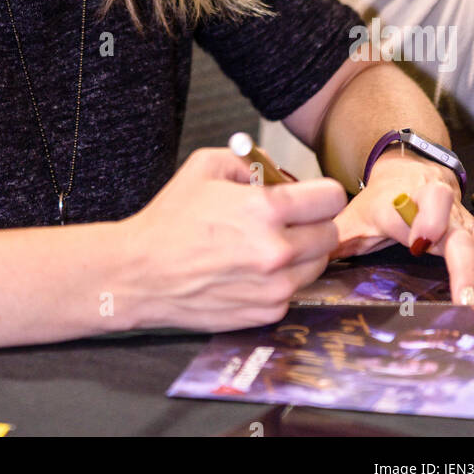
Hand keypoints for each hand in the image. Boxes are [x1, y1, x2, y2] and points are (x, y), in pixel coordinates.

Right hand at [120, 147, 345, 331]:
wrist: (142, 273)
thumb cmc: (170, 220)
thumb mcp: (205, 166)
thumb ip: (250, 160)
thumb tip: (279, 174)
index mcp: (265, 209)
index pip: (331, 198)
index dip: (321, 193)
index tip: (312, 196)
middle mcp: (277, 251)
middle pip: (331, 234)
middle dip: (314, 222)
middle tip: (289, 220)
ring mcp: (275, 287)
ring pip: (318, 264)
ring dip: (302, 252)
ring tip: (267, 244)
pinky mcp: (267, 312)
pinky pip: (295, 290)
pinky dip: (282, 279)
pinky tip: (252, 269)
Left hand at [330, 151, 473, 302]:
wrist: (406, 167)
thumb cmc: (380, 201)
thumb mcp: (352, 216)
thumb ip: (333, 238)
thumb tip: (308, 259)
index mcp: (401, 204)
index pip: (409, 211)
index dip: (416, 224)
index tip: (418, 244)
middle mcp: (435, 208)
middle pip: (451, 226)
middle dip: (460, 261)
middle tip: (464, 296)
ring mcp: (460, 217)